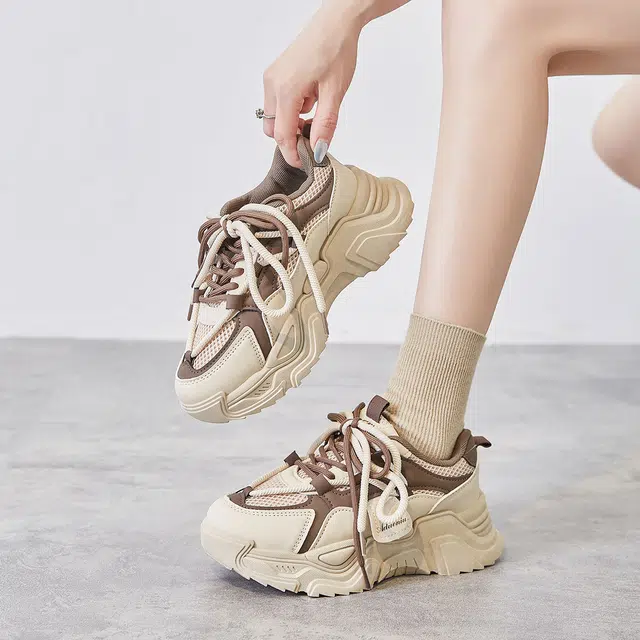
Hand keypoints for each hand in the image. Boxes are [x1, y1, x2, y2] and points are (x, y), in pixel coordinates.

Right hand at [262, 2, 365, 166]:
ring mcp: (271, 78)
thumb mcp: (335, 93)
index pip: (282, 135)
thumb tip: (318, 151)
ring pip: (275, 117)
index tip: (306, 163)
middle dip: (292, 138)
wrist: (336, 23)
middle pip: (274, 129)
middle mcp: (272, 84)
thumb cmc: (336, 50)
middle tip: (315, 137)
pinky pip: (278, 103)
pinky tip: (311, 98)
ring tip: (317, 110)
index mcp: (285, 90)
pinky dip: (293, 109)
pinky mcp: (275, 75)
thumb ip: (325, 125)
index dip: (293, 154)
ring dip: (293, 123)